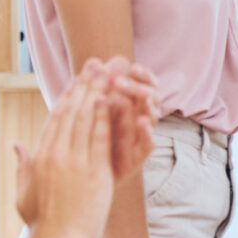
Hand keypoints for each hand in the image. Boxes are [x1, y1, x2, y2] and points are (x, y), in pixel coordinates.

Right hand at [12, 62, 116, 237]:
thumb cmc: (42, 223)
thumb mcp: (25, 192)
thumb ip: (22, 165)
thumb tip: (17, 145)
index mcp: (40, 156)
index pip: (55, 118)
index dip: (67, 96)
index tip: (77, 80)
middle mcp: (55, 154)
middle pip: (71, 111)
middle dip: (84, 84)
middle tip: (95, 64)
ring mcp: (74, 161)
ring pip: (85, 119)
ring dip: (97, 92)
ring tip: (106, 71)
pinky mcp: (93, 171)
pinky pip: (98, 138)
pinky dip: (103, 117)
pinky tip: (108, 98)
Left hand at [88, 57, 158, 180]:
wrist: (86, 176)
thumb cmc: (93, 137)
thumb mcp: (94, 110)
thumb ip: (97, 88)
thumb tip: (94, 60)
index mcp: (134, 103)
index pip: (147, 83)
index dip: (143, 75)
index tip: (133, 67)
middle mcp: (142, 118)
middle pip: (150, 97)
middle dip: (138, 87)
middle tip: (124, 81)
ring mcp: (141, 137)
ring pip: (151, 117)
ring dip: (146, 104)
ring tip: (141, 95)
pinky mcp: (139, 157)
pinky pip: (149, 144)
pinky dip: (148, 132)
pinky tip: (143, 122)